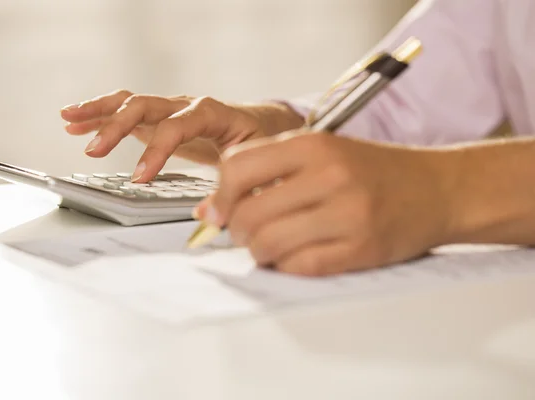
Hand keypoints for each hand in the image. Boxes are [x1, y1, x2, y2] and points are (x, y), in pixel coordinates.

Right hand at [60, 91, 302, 181]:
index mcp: (213, 114)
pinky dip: (99, 114)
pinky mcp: (159, 117)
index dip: (157, 151)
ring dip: (98, 111)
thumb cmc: (257, 143)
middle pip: (145, 105)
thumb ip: (235, 186)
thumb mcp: (253, 164)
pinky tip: (75, 122)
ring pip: (129, 102)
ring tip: (68, 120)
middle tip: (93, 153)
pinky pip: (126, 111)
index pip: (178, 126)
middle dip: (117, 126)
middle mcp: (187, 105)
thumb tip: (213, 217)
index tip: (140, 179)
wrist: (261, 124)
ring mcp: (170, 108)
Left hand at [196, 131, 453, 275]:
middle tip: (249, 232)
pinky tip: (295, 256)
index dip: (220, 195)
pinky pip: (297, 267)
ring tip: (272, 245)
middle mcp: (329, 176)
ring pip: (267, 245)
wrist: (436, 189)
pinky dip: (286, 266)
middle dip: (238, 231)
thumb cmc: (371, 171)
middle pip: (247, 214)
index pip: (236, 167)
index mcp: (314, 144)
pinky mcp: (360, 249)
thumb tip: (210, 209)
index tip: (221, 210)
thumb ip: (265, 171)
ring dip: (259, 251)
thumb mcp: (321, 152)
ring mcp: (347, 214)